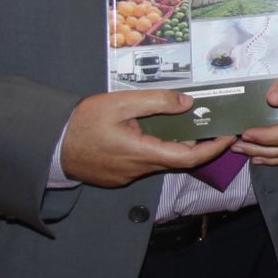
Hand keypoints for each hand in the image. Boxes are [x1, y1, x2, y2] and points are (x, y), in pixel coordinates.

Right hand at [61, 91, 233, 187]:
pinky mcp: (117, 176)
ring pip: (160, 161)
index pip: (188, 158)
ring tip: (185, 121)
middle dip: (196, 143)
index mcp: (141, 153)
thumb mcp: (121, 103)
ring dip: (173, 144)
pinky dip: (156, 149)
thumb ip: (157, 102)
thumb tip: (187, 103)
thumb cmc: (82, 123)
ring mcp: (126, 176)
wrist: (49, 144)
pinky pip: (144, 163)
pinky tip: (154, 131)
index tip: (228, 137)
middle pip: (177, 160)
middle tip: (210, 123)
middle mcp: (137, 170)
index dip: (212, 149)